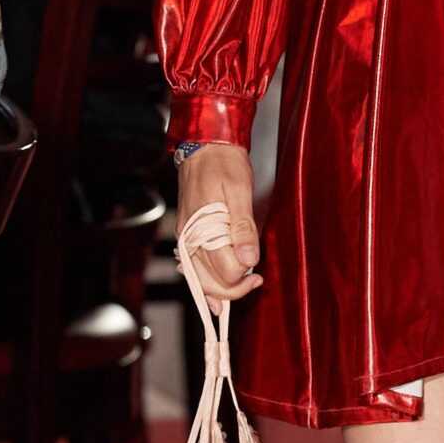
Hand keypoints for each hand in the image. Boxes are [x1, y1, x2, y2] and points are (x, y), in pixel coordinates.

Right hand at [177, 143, 262, 304]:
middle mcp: (188, 238)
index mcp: (201, 228)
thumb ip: (243, 227)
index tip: (258, 273)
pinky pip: (193, 268)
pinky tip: (215, 296)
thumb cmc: (223, 164)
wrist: (206, 147)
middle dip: (234, 288)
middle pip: (210, 282)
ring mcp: (185, 239)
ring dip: (221, 288)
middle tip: (256, 280)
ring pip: (199, 280)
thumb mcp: (239, 190)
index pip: (224, 271)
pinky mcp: (186, 236)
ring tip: (244, 283)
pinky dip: (204, 284)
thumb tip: (249, 260)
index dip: (244, 277)